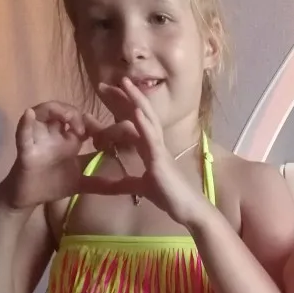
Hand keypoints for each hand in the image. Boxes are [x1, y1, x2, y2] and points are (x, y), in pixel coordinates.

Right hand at [4, 102, 104, 208]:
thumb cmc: (53, 185)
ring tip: (70, 122)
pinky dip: (25, 122)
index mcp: (70, 140)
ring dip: (57, 110)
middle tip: (88, 131)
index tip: (113, 134)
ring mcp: (39, 137)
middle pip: (65, 110)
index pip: (86, 123)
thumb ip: (104, 184)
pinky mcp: (25, 147)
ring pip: (44, 112)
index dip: (100, 125)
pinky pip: (23, 132)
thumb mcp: (83, 183)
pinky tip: (29, 114)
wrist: (29, 197)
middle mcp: (55, 133)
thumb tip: (130, 188)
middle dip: (77, 114)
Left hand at [91, 78, 203, 224]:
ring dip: (136, 100)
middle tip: (104, 83)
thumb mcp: (141, 187)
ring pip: (148, 119)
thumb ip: (124, 183)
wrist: (189, 209)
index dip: (120, 107)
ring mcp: (160, 150)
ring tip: (124, 83)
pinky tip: (136, 111)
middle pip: (140, 113)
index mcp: (150, 148)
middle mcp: (155, 144)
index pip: (133, 122)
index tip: (104, 93)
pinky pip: (152, 139)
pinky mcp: (161, 161)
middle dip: (123, 97)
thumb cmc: (170, 197)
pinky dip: (144, 124)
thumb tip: (106, 183)